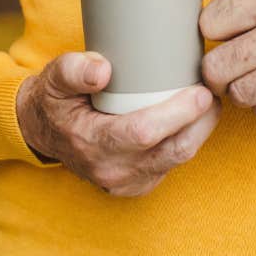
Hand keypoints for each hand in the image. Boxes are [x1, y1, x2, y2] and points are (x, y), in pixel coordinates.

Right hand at [14, 51, 219, 196]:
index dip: (178, 113)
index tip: (200, 91)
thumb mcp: (53, 78)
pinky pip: (171, 165)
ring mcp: (126, 183)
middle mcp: (112, 171)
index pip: (144, 133)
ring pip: (177, 160)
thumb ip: (73, 70)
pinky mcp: (138, 185)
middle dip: (201, 123)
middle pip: (172, 150)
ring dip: (199, 132)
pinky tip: (192, 121)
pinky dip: (186, 142)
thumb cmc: (54, 101)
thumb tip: (103, 69)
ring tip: (208, 103)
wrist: (42, 132)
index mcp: (92, 144)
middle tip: (213, 93)